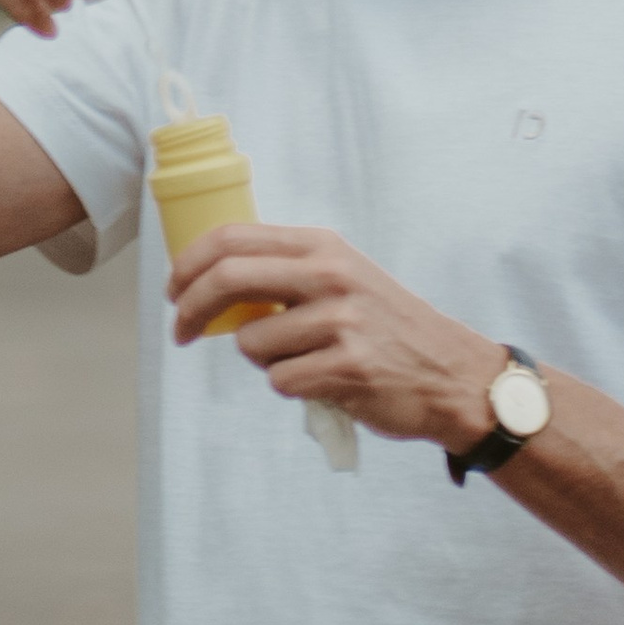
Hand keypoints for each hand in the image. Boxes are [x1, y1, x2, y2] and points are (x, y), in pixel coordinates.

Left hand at [166, 223, 504, 450]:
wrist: (450, 372)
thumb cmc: (385, 326)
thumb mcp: (342, 276)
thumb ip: (286, 270)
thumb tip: (209, 277)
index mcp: (322, 245)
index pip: (231, 238)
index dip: (188, 264)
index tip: (173, 291)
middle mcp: (330, 274)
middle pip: (227, 278)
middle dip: (191, 308)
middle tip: (183, 332)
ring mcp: (340, 320)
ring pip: (252, 343)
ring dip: (261, 359)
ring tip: (303, 359)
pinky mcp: (347, 366)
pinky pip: (279, 380)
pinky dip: (290, 386)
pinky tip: (324, 380)